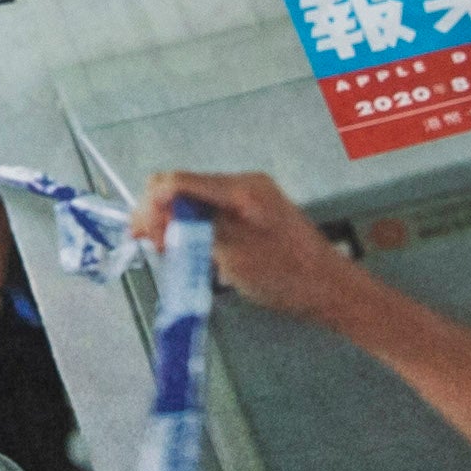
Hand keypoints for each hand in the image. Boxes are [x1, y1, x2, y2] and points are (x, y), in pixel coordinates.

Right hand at [138, 169, 368, 326]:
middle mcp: (243, 185)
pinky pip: (211, 213)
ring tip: (175, 255)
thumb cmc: (288, 276)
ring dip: (178, 225)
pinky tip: (197, 253)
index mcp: (240, 189)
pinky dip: (196, 230)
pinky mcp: (252, 212)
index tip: (141, 234)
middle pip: (183, 189)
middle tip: (156, 248)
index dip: (150, 205)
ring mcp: (249, 197)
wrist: (329, 289)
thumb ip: (194, 229)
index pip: (177, 181)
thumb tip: (160, 211)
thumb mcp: (233, 254)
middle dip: (161, 216)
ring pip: (195, 202)